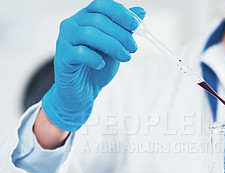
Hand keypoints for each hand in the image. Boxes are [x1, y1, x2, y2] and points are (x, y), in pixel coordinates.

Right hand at [42, 0, 145, 131]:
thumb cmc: (98, 65)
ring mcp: (64, 40)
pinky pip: (79, 53)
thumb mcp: (116, 46)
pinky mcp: (62, 57)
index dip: (119, 12)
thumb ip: (125, 29)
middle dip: (121, 34)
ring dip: (112, 46)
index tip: (135, 25)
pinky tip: (101, 65)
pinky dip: (95, 59)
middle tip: (133, 48)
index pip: (101, 5)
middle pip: (98, 20)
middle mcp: (72, 24)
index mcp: (85, 18)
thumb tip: (141, 12)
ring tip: (125, 57)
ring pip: (89, 34)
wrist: (83, 90)